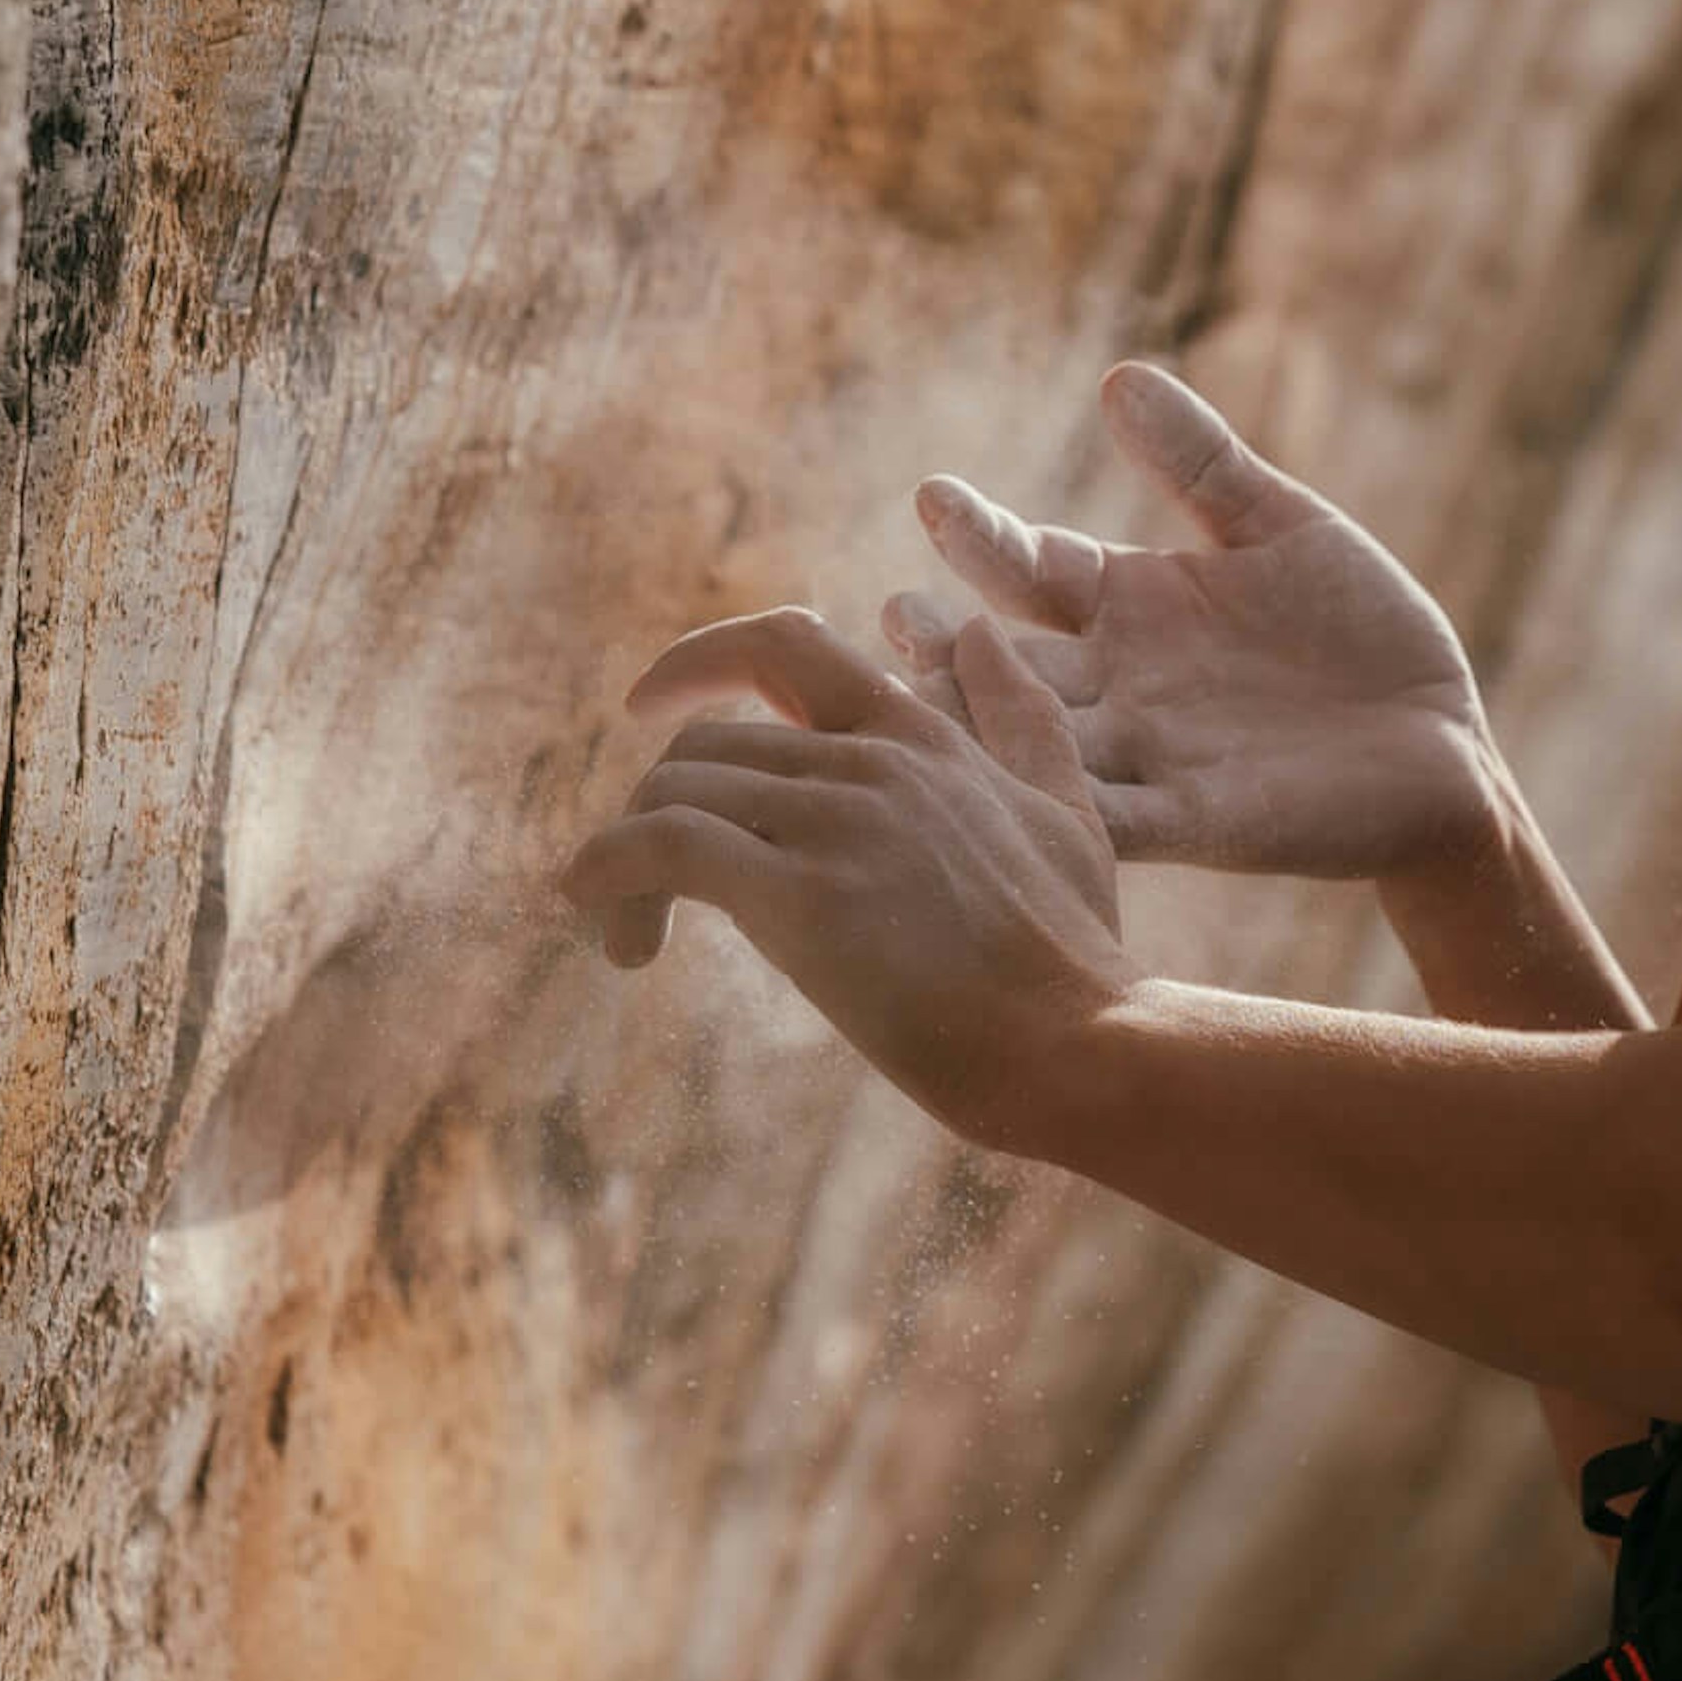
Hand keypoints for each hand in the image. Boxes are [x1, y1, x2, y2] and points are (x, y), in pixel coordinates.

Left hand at [565, 603, 1131, 1139]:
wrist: (1083, 1046)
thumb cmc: (1076, 958)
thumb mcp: (1070, 814)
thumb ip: (1022, 723)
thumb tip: (979, 634)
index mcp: (923, 737)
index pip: (787, 645)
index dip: (702, 659)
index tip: (650, 705)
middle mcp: (873, 760)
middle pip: (704, 744)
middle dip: (654, 810)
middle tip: (645, 890)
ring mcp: (837, 822)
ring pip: (672, 792)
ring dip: (623, 860)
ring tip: (627, 937)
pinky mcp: (800, 896)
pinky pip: (660, 847)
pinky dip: (604, 873)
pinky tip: (598, 921)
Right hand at [878, 361, 1500, 884]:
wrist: (1443, 748)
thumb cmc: (1362, 634)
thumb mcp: (1283, 528)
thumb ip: (1202, 463)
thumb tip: (1117, 376)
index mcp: (1131, 606)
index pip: (1034, 567)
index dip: (985, 539)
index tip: (937, 498)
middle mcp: (1119, 683)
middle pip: (1009, 659)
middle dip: (947, 643)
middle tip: (891, 616)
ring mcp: (1149, 756)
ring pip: (1037, 741)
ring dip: (979, 726)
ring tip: (914, 699)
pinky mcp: (1197, 822)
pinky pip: (1112, 816)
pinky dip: (1061, 802)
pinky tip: (1012, 790)